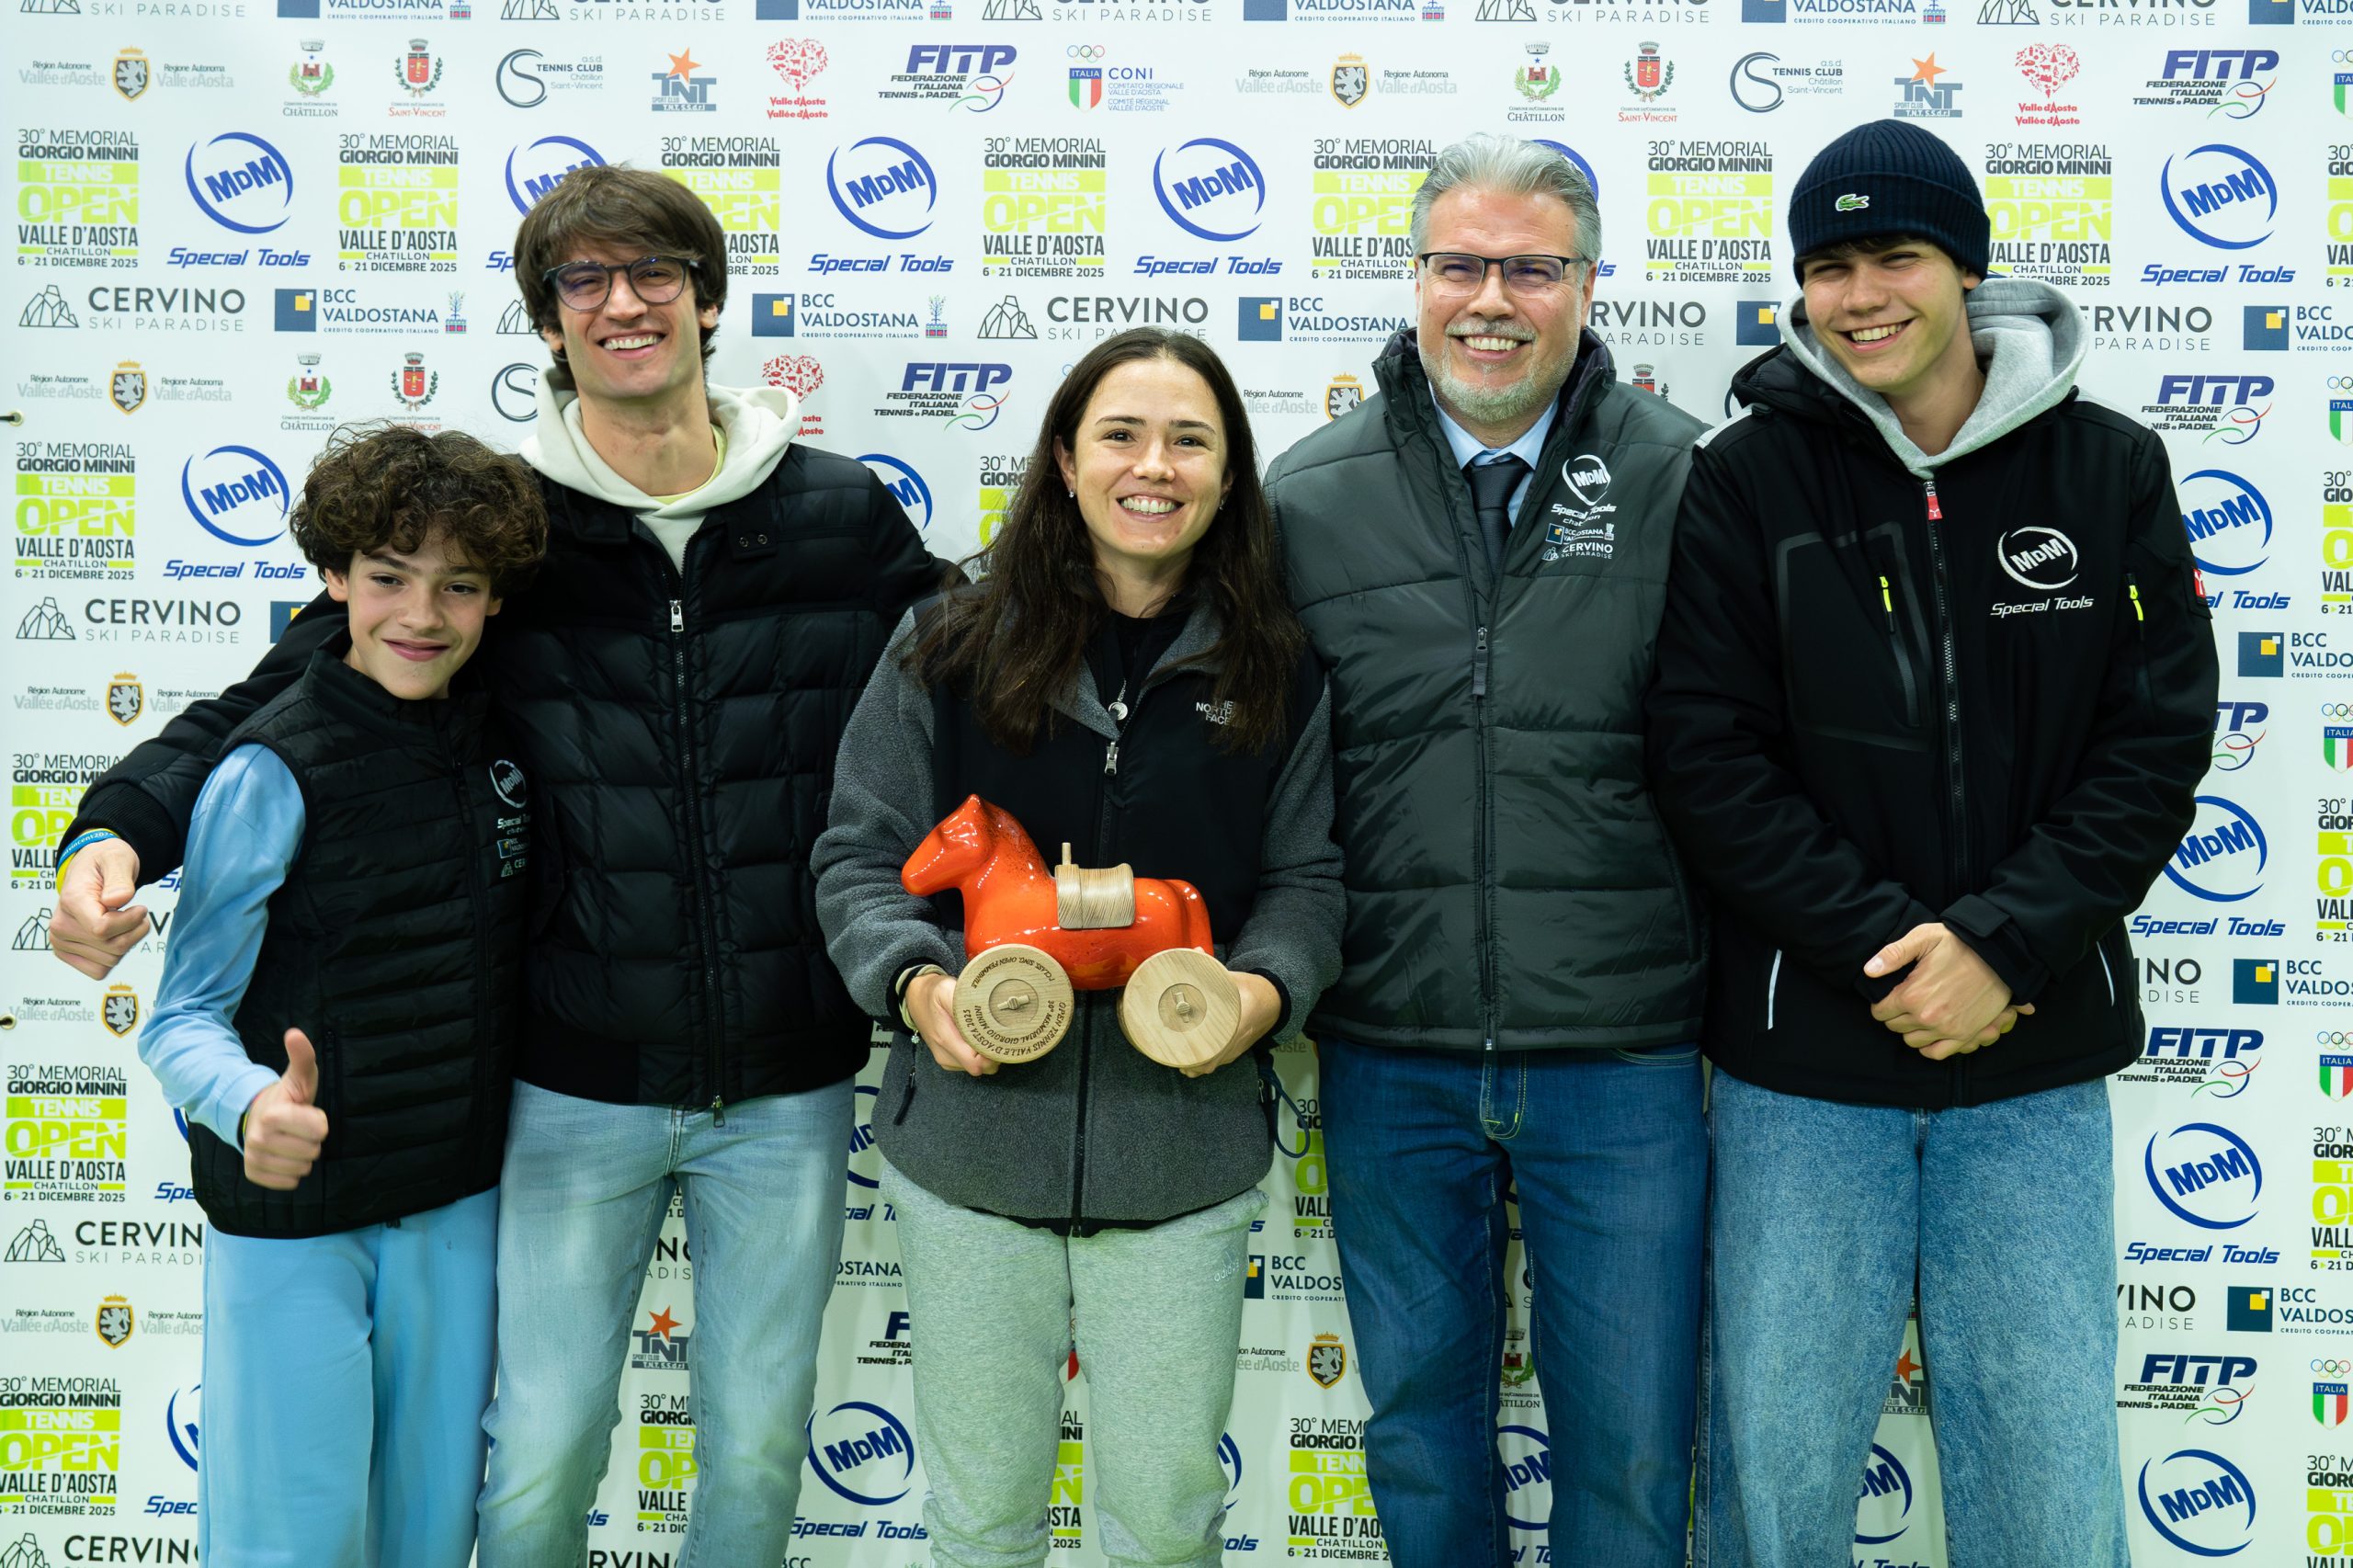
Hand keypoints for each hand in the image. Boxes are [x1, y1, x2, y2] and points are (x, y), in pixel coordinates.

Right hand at [49, 838, 147, 980]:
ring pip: (110, 961)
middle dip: (134, 932)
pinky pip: (99, 970)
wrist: (91, 869)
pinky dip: (114, 956)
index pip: (102, 929)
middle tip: (138, 913)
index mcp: (71, 901)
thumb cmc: (105, 862)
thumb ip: (119, 878)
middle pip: (112, 947)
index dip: (130, 922)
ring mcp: (61, 942)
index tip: (141, 908)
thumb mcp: (117, 859)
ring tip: (125, 921)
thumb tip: (117, 900)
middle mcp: (60, 926)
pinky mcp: (67, 954)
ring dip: (127, 943)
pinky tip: (116, 936)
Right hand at [242, 1028, 329, 1189]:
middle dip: (311, 1139)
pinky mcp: (253, 1174)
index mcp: (272, 1116)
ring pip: (302, 1169)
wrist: (257, 1116)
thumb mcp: (299, 1077)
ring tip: (290, 1140)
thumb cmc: (287, 1097)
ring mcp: (254, 1158)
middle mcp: (258, 1139)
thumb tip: (294, 1034)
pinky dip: (291, 1172)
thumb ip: (302, 1056)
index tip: (305, 1113)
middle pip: (313, 1151)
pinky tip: (283, 1156)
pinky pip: (289, 1183)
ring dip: (302, 1156)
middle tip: (297, 1128)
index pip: (320, 1130)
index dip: (319, 1121)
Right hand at [906, 972, 997, 1077]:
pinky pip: (972, 1064)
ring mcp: (946, 1060)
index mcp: (945, 1040)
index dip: (992, 1054)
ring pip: (979, 1068)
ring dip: (988, 1054)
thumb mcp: (947, 989)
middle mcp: (945, 1055)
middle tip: (1000, 1033)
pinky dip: (980, 1055)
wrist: (915, 998)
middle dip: (994, 1054)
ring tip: (989, 1033)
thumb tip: (987, 1011)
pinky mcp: (949, 1060)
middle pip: (982, 1068)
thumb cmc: (932, 993)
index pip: (976, 1063)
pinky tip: (980, 1037)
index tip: (1000, 1038)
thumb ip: (965, 1003)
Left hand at [1180, 970, 1281, 1078]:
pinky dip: (1202, 1064)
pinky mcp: (1234, 1051)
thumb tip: (1195, 951)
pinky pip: (1217, 1063)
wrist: (1273, 1002)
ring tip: (1176, 1059)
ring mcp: (1235, 1048)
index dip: (1201, 1054)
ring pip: (1212, 1066)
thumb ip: (1212, 967)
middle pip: (1211, 1062)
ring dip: (1194, 1066)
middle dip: (1190, 1063)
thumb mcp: (1234, 978)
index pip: (1220, 1045)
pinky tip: (1188, 1060)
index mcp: (1239, 1022)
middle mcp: (1237, 1040)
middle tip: (1172, 1054)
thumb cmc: (1253, 990)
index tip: (1184, 1051)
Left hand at [1865, 923, 2023, 1055]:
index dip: (1881, 1004)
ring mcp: (1946, 1029)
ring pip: (1912, 1041)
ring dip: (1911, 1030)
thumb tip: (1868, 971)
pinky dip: (1928, 1046)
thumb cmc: (1958, 943)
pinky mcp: (1964, 1035)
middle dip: (1895, 1015)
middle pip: (1894, 1027)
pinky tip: (1929, 1033)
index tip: (1889, 997)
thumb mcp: (1923, 938)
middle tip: (1904, 1003)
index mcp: (1912, 995)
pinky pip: (1936, 1053)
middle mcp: (1927, 1017)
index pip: (1880, 1012)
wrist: (1998, 955)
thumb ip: (1892, 955)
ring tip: (1917, 1015)